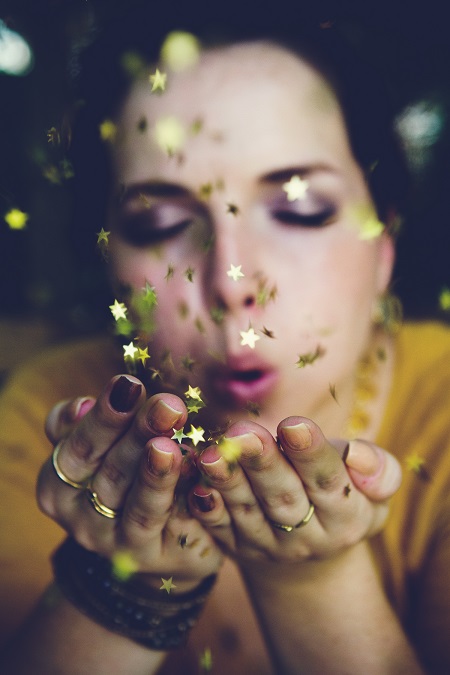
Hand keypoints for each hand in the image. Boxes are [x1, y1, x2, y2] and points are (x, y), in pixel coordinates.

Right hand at [39, 375, 222, 588]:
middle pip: (99, 461)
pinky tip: (186, 466)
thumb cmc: (135, 478)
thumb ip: (97, 423)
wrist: (165, 543)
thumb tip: (83, 404)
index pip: (72, 439)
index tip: (128, 384)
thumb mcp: (112, 448)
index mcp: (58, 474)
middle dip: (132, 428)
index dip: (100, 414)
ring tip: (169, 442)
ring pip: (121, 490)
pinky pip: (148, 518)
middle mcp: (71, 507)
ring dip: (148, 464)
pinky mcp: (135, 553)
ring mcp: (101, 535)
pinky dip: (164, 491)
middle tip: (167, 403)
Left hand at [188, 416, 401, 564]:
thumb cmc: (346, 497)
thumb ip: (380, 472)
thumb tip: (359, 456)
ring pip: (247, 511)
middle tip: (243, 433)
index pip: (329, 483)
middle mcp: (306, 536)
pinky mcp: (236, 547)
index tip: (294, 425)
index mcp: (345, 517)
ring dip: (228, 482)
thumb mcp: (375, 490)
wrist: (314, 549)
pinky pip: (220, 528)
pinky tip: (195, 484)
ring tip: (212, 454)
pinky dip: (207, 508)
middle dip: (263, 464)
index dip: (312, 454)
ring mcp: (267, 545)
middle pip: (283, 498)